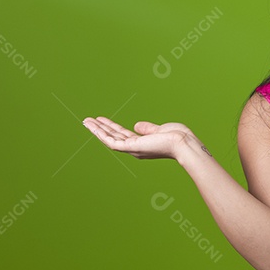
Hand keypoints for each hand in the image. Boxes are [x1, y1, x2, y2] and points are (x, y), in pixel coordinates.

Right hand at [82, 117, 196, 159]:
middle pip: (113, 136)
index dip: (112, 128)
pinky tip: (93, 126)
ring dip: (97, 130)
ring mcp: (132, 149)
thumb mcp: (159, 130)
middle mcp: (135, 148)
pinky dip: (100, 133)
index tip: (103, 120)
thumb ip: (147, 129)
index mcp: (142, 144)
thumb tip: (136, 126)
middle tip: (88, 121)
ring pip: (109, 138)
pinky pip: (111, 140)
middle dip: (101, 129)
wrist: (183, 143)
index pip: (123, 135)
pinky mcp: (130, 147)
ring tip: (86, 121)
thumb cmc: (177, 137)